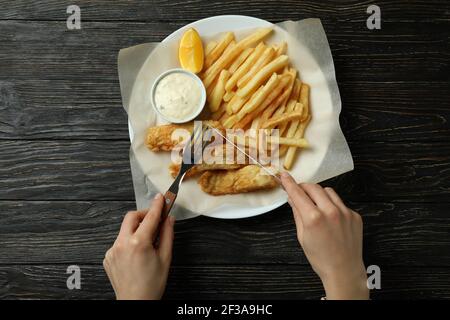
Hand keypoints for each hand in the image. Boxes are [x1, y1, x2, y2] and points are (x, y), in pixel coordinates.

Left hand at [103, 193, 174, 299]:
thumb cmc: (151, 284)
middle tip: (154, 220)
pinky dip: (129, 242)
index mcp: (139, 243)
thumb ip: (167, 235)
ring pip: (125, 230)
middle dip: (143, 215)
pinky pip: (119, 242)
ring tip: (147, 242)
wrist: (135, 302)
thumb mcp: (165, 258)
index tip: (161, 198)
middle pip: (131, 217)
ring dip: (136, 229)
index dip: (157, 205)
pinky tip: (137, 254)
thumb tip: (169, 220)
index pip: (150, 217)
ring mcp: (112, 250)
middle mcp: (122, 244)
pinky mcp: (108, 257)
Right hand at [281, 172, 368, 299]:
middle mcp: (330, 211)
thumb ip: (297, 214)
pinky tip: (330, 217)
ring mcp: (345, 212)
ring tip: (315, 204)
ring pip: (328, 191)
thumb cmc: (320, 258)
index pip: (298, 193)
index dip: (289, 183)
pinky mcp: (354, 215)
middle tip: (299, 191)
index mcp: (313, 218)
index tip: (284, 176)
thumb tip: (292, 199)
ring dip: (319, 193)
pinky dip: (332, 204)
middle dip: (304, 187)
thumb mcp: (302, 237)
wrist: (344, 270)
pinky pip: (340, 202)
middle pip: (314, 187)